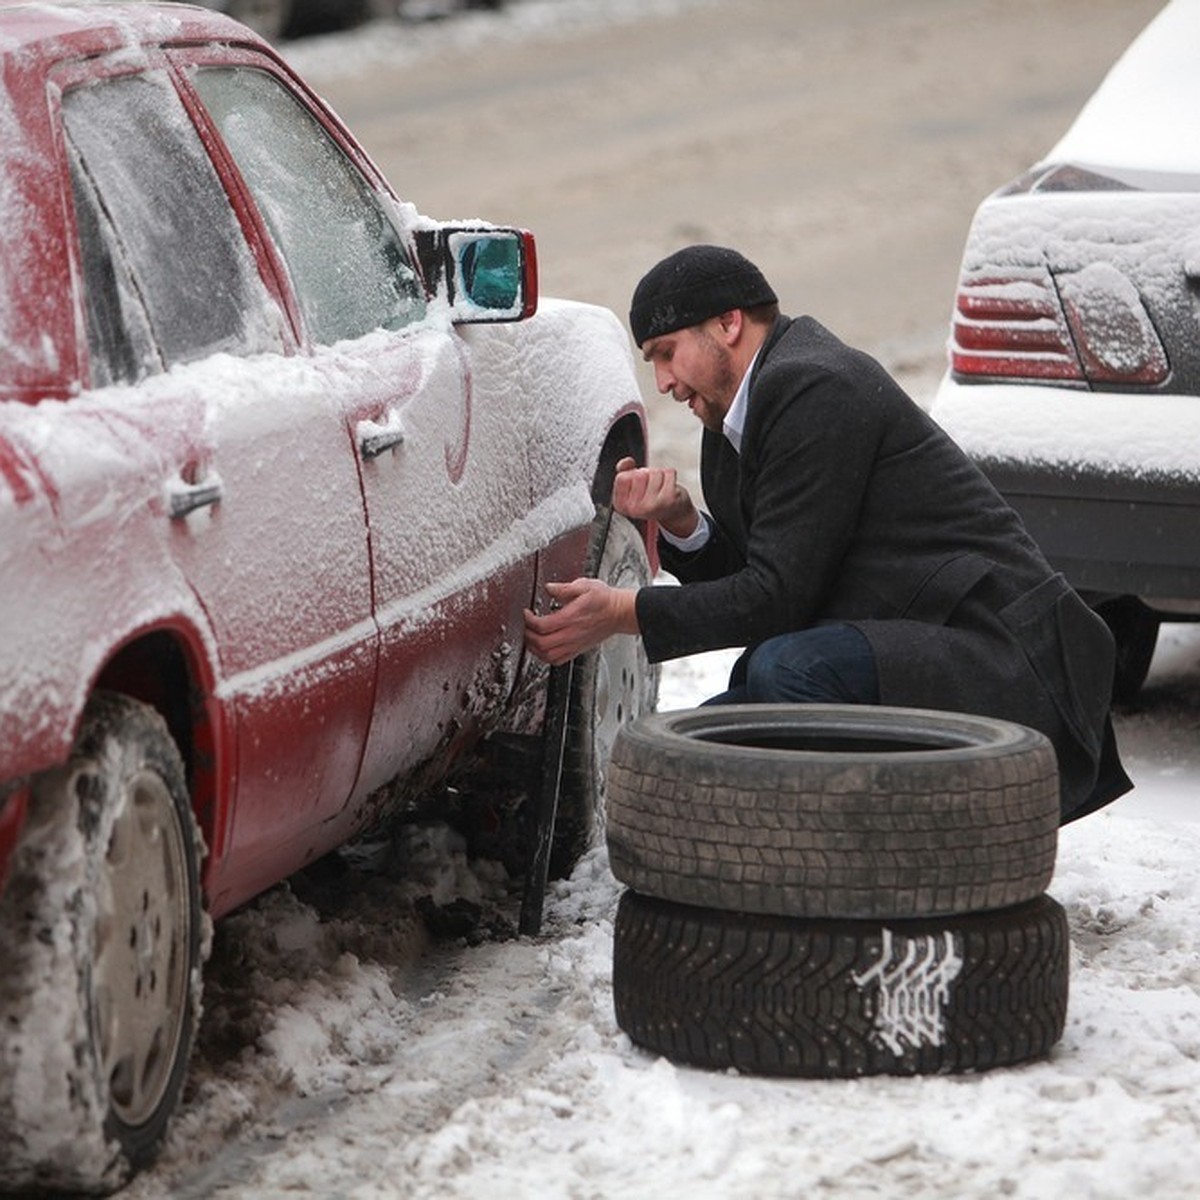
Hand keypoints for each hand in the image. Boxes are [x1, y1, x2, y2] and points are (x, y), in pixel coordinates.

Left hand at [523, 579, 638, 664]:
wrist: (620, 613)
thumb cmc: (605, 600)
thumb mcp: (585, 585)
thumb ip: (564, 588)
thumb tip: (549, 588)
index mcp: (572, 617)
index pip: (543, 625)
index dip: (529, 620)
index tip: (526, 613)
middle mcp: (572, 633)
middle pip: (542, 643)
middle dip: (528, 636)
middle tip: (525, 627)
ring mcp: (575, 644)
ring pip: (548, 655)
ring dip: (535, 648)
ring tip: (530, 638)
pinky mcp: (577, 649)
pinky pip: (557, 660)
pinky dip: (545, 657)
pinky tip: (542, 648)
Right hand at [612, 456, 699, 538]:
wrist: (672, 511)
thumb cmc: (650, 497)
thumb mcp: (632, 485)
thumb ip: (624, 470)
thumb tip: (627, 461)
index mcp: (622, 506)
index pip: (622, 478)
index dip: (631, 475)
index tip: (638, 485)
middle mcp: (635, 509)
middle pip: (639, 474)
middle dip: (647, 475)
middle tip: (651, 487)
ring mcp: (652, 506)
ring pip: (654, 472)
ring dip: (659, 475)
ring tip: (660, 487)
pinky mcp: (669, 500)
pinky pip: (668, 472)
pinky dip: (670, 475)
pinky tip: (669, 487)